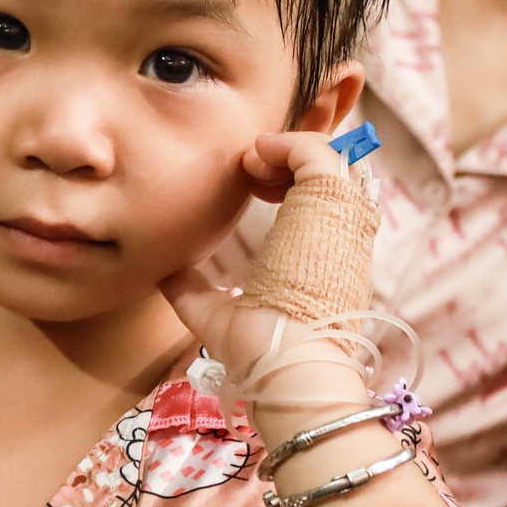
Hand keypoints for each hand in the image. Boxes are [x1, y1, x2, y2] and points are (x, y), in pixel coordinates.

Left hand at [163, 131, 366, 394]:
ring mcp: (340, 221)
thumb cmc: (259, 351)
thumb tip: (164, 270)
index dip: (295, 185)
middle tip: (251, 167)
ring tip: (251, 160)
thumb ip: (194, 289)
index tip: (255, 185)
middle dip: (292, 162)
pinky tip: (255, 155)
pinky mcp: (331, 205)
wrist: (286, 361)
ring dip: (286, 151)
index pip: (327, 207)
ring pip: (328, 161)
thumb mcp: (217, 313)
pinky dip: (287, 144)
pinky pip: (318, 153)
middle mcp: (342, 239)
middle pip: (333, 177)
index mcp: (327, 263)